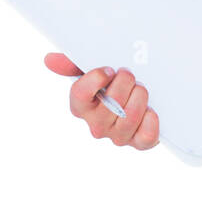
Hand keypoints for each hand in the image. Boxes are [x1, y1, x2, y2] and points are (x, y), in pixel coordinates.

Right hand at [44, 53, 158, 149]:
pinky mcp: (139, 142)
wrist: (144, 99)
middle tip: (130, 75)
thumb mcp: (93, 71)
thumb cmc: (113, 85)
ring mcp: (117, 135)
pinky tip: (151, 110)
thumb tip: (50, 59)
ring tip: (141, 89)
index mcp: (82, 106)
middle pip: (111, 103)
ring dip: (140, 97)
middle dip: (125, 83)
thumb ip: (73, 64)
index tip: (109, 69)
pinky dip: (151, 120)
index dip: (96, 79)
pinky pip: (145, 136)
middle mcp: (97, 124)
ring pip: (129, 117)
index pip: (80, 94)